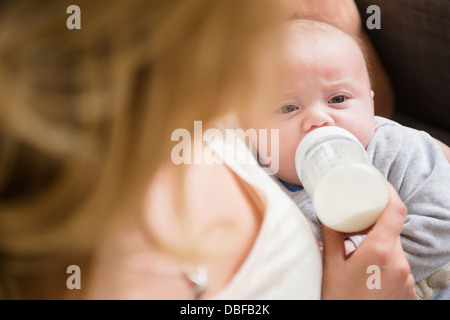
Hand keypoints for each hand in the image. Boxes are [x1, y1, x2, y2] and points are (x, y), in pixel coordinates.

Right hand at [321, 182, 415, 298]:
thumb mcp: (330, 265)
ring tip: (358, 245)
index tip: (377, 183)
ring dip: (379, 242)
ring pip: (395, 247)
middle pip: (393, 228)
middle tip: (358, 215)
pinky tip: (367, 268)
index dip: (389, 191)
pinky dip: (384, 259)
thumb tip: (327, 213)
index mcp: (381, 251)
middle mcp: (400, 262)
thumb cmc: (339, 299)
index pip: (396, 210)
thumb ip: (331, 236)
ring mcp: (406, 278)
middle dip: (376, 220)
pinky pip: (397, 264)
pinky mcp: (407, 290)